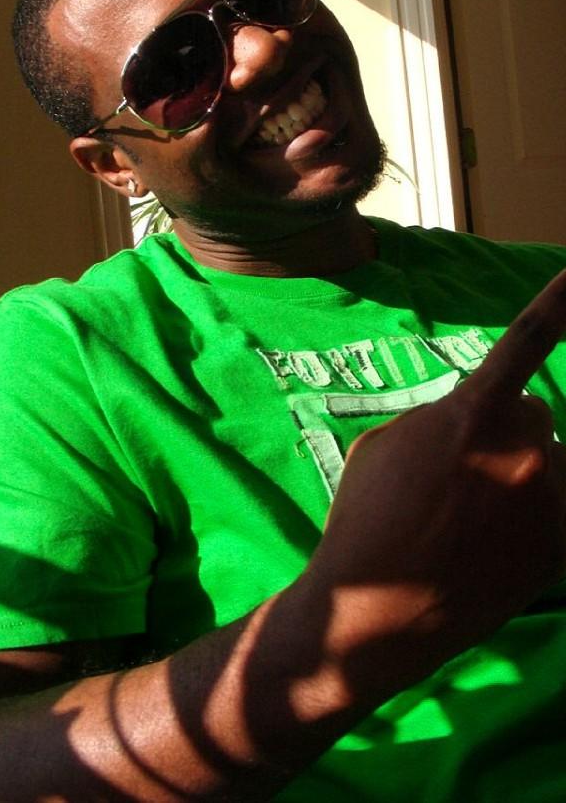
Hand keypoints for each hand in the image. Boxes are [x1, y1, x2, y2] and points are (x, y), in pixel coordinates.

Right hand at [309, 270, 565, 694]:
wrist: (377, 610)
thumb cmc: (367, 518)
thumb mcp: (387, 445)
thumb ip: (441, 420)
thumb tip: (471, 421)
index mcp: (473, 414)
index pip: (526, 342)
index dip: (561, 303)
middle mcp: (525, 451)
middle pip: (532, 417)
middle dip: (504, 434)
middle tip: (459, 478)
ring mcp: (549, 502)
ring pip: (548, 465)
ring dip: (522, 477)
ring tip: (472, 520)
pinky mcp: (560, 548)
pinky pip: (556, 509)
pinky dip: (533, 516)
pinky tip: (490, 541)